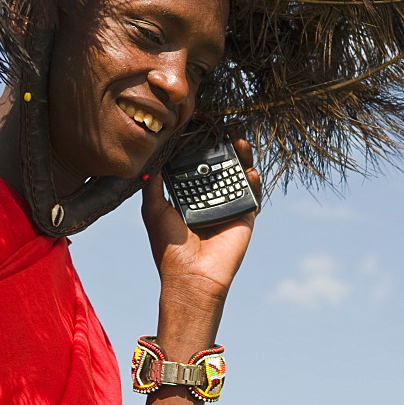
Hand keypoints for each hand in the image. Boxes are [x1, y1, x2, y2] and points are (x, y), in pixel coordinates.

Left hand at [141, 139, 261, 305]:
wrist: (191, 275)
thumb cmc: (169, 247)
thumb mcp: (153, 209)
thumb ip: (152, 184)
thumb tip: (149, 158)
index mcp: (188, 197)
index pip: (197, 167)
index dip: (200, 148)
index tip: (202, 129)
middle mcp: (209, 199)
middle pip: (220, 167)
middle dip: (224, 148)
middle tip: (227, 129)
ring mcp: (228, 207)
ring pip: (238, 176)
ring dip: (242, 157)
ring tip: (241, 141)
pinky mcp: (245, 217)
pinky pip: (252, 194)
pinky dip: (253, 180)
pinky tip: (250, 169)